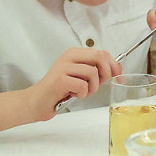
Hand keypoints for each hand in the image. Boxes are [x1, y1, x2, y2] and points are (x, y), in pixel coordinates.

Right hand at [0, 47, 117, 131]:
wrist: (37, 102)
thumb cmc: (59, 91)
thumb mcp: (81, 77)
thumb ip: (97, 71)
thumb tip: (117, 69)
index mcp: (75, 53)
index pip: (102, 53)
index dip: (114, 65)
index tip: (118, 77)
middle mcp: (69, 57)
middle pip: (100, 57)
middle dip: (106, 73)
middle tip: (99, 85)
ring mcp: (63, 67)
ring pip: (93, 73)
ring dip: (92, 88)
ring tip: (81, 92)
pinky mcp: (59, 79)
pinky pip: (83, 86)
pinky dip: (82, 94)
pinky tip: (72, 95)